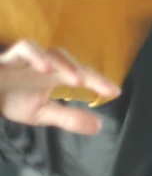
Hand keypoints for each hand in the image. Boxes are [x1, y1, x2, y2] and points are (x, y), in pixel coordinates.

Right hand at [0, 40, 120, 133]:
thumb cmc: (12, 98)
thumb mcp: (42, 113)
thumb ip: (69, 117)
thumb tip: (99, 126)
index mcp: (54, 75)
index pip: (81, 74)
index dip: (99, 82)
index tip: (116, 92)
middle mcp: (43, 63)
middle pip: (70, 61)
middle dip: (87, 73)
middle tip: (103, 88)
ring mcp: (26, 58)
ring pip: (49, 52)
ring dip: (65, 64)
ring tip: (78, 80)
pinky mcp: (6, 57)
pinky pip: (23, 49)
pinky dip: (36, 55)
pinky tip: (46, 67)